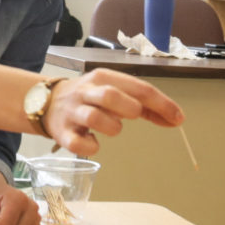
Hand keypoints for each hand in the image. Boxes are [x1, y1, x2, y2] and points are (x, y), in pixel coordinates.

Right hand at [41, 68, 184, 156]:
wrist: (45, 102)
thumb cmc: (89, 98)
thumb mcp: (114, 91)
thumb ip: (143, 105)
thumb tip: (175, 118)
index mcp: (103, 77)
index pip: (138, 87)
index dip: (162, 104)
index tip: (178, 118)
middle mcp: (87, 91)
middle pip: (111, 95)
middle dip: (130, 109)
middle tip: (134, 116)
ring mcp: (73, 112)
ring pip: (94, 118)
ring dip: (112, 128)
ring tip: (112, 129)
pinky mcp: (62, 133)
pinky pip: (79, 144)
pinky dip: (92, 147)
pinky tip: (94, 143)